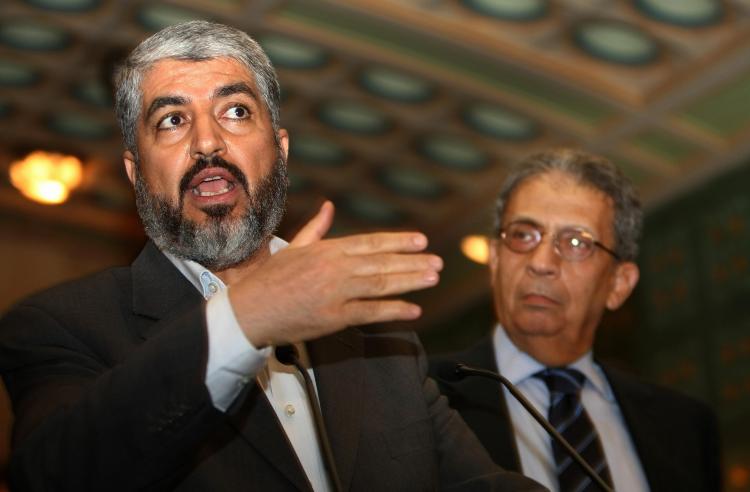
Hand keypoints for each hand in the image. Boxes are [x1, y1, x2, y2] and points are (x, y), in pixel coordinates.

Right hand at [228, 201, 442, 347]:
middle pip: (382, 263)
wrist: (249, 311)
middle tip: (438, 263)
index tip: (421, 241)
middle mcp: (335, 268)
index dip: (399, 241)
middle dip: (413, 262)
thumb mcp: (294, 247)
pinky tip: (414, 310)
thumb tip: (330, 207)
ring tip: (432, 278)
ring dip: (410, 281)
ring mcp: (336, 292)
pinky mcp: (334, 317)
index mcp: (327, 249)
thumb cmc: (270, 279)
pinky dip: (394, 311)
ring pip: (381, 284)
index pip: (371, 242)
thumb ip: (317, 229)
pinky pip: (370, 312)